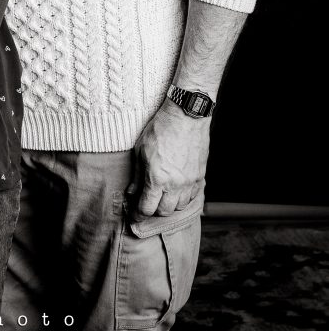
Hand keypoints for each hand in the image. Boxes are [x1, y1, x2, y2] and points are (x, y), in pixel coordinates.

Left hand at [127, 99, 209, 220]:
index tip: (135, 214)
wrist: (186, 116)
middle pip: (164, 211)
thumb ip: (137, 175)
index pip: (147, 208)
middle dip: (154, 209)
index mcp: (157, 178)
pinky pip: (193, 196)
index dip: (139, 214)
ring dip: (170, 204)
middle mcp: (175, 184)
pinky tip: (177, 189)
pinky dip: (184, 197)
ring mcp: (190, 182)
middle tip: (148, 201)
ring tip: (163, 194)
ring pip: (180, 206)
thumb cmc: (160, 129)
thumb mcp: (140, 150)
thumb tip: (131, 192)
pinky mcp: (200, 176)